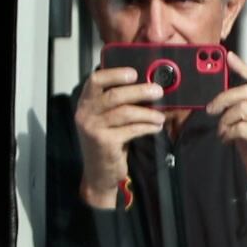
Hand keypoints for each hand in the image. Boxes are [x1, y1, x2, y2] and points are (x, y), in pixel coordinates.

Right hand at [71, 66, 165, 206]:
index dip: (114, 74)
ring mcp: (93, 128)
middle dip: (140, 91)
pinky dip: (147, 127)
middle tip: (158, 91)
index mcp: (86, 103)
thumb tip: (148, 85)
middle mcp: (85, 114)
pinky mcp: (104, 142)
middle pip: (114, 95)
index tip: (134, 73)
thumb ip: (118, 103)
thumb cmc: (108, 141)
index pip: (95, 80)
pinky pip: (131, 129)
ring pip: (125, 113)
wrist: (99, 174)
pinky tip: (156, 127)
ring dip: (148, 113)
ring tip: (160, 116)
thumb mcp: (106, 119)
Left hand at [203, 52, 246, 208]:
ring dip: (225, 120)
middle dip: (224, 98)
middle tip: (211, 109)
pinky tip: (227, 140)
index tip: (229, 58)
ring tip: (222, 131)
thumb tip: (224, 99)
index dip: (243, 67)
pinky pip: (241, 126)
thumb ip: (244, 111)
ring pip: (242, 108)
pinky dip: (228, 132)